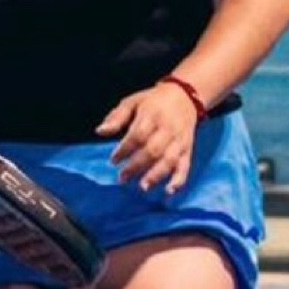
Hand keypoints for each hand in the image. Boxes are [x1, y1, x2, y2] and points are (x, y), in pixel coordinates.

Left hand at [96, 80, 199, 194]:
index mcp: (152, 115)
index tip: (114, 160)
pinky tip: (169, 192)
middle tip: (123, 178)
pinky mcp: (188, 150)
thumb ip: (117, 117)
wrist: (185, 96)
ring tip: (143, 187)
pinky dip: (179, 181)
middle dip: (137, 166)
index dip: (125, 150)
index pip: (138, 135)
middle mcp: (167, 129)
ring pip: (169, 160)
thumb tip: (100, 131)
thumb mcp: (132, 102)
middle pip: (153, 150)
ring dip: (156, 175)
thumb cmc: (153, 101)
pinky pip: (185, 166)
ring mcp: (179, 140)